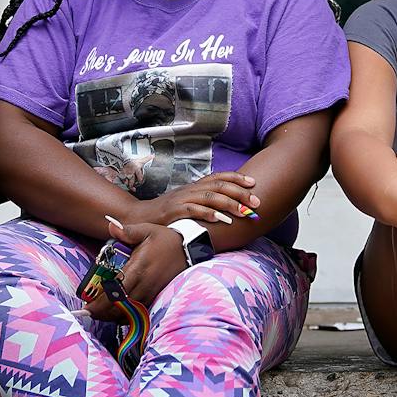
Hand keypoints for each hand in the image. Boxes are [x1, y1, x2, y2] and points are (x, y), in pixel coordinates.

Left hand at [83, 217, 186, 323]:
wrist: (190, 248)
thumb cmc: (165, 239)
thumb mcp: (146, 230)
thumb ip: (127, 230)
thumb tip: (110, 226)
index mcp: (139, 268)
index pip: (116, 291)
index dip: (100, 303)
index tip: (87, 307)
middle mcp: (145, 284)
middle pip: (120, 307)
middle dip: (103, 312)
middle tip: (90, 312)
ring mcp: (153, 292)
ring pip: (130, 313)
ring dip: (114, 316)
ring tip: (101, 313)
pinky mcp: (158, 297)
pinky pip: (140, 313)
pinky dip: (127, 316)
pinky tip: (118, 312)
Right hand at [125, 172, 259, 226]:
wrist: (140, 218)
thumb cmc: (166, 214)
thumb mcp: (187, 204)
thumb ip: (203, 203)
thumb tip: (227, 206)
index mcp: (194, 186)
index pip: (218, 177)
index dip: (236, 178)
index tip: (254, 183)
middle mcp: (190, 190)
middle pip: (218, 186)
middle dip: (239, 193)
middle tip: (256, 202)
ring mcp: (181, 200)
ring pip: (209, 197)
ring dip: (229, 204)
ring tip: (245, 212)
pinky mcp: (173, 212)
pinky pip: (193, 210)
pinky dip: (208, 214)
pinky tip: (221, 219)